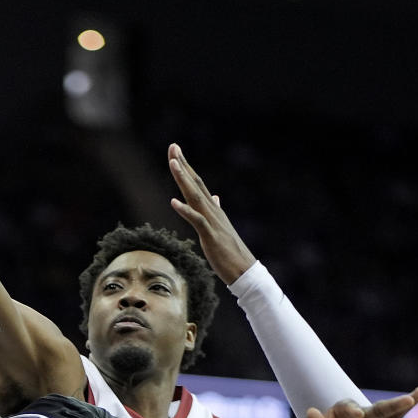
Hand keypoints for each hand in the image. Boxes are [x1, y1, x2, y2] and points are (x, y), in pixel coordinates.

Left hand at [167, 143, 256, 284]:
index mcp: (212, 209)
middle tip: (173, 146)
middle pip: (195, 183)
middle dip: (183, 165)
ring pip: (196, 197)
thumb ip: (215, 210)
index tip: (175, 152)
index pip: (197, 183)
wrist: (244, 270)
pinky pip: (197, 221)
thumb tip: (214, 197)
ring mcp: (212, 222)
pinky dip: (185, 210)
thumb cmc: (229, 251)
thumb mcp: (219, 227)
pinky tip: (173, 202)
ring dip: (184, 180)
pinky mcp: (211, 236)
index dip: (186, 167)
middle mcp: (212, 211)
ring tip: (173, 164)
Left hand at [301, 387, 417, 417]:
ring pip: (393, 416)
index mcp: (343, 410)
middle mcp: (362, 416)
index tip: (358, 415)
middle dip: (394, 403)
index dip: (353, 410)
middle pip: (380, 408)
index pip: (350, 408)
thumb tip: (311, 412)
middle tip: (410, 397)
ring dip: (406, 407)